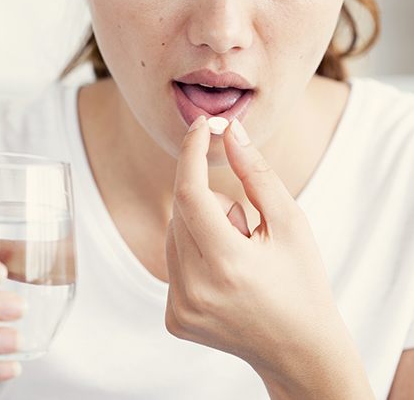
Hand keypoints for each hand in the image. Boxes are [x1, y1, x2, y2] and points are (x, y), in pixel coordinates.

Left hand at [165, 116, 372, 397]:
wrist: (298, 349)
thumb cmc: (302, 281)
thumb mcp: (291, 223)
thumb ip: (257, 174)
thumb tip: (230, 131)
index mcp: (227, 265)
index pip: (189, 193)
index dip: (191, 153)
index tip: (201, 126)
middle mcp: (195, 290)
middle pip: (182, 212)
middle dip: (210, 202)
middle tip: (245, 228)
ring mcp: (180, 309)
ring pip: (174, 234)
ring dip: (201, 228)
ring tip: (237, 256)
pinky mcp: (174, 318)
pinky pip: (172, 261)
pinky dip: (193, 253)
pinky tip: (224, 275)